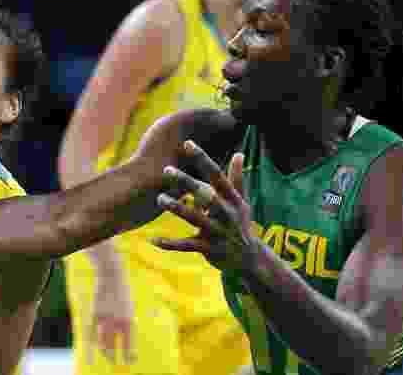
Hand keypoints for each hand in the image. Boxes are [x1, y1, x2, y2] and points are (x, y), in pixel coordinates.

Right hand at [90, 268, 134, 363]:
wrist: (112, 275)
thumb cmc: (122, 292)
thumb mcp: (129, 308)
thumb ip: (127, 323)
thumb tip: (124, 338)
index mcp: (129, 321)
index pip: (129, 345)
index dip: (129, 356)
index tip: (130, 361)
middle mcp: (116, 322)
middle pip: (113, 346)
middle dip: (114, 356)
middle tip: (115, 362)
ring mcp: (104, 319)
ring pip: (102, 342)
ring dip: (104, 352)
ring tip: (107, 356)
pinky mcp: (94, 314)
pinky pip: (92, 334)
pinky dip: (92, 345)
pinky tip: (93, 352)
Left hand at [151, 140, 259, 273]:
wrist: (250, 259)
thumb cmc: (241, 224)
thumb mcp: (242, 202)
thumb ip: (237, 178)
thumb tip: (239, 153)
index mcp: (232, 199)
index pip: (217, 175)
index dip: (202, 159)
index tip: (187, 143)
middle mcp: (226, 213)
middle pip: (206, 195)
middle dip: (187, 182)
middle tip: (167, 170)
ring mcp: (217, 232)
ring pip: (194, 218)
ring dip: (176, 208)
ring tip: (159, 199)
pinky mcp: (209, 249)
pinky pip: (186, 246)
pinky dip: (169, 244)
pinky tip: (152, 239)